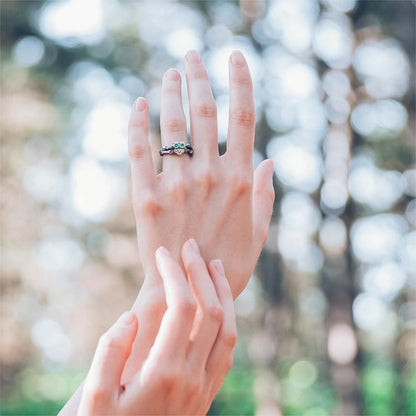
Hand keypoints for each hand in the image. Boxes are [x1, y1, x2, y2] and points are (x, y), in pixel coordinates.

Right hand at [77, 240, 236, 415]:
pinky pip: (228, 349)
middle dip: (202, 273)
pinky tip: (219, 306)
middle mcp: (193, 377)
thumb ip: (110, 353)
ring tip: (213, 267)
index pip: (183, 307)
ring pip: (229, 330)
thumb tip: (131, 316)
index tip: (164, 252)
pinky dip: (228, 319)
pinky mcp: (208, 394)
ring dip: (223, 294)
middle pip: (213, 312)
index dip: (175, 273)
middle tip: (191, 247)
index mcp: (164, 372)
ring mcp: (205, 387)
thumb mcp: (92, 400)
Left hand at [128, 49, 273, 298]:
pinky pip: (139, 151)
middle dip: (199, 76)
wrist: (187, 291)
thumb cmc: (226, 264)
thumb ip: (264, 196)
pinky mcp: (146, 198)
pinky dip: (137, 123)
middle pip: (204, 110)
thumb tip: (269, 161)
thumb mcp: (257, 234)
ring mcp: (176, 185)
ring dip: (171, 92)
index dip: (240, 81)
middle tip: (192, 54)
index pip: (243, 117)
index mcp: (239, 180)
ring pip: (172, 124)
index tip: (234, 57)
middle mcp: (209, 175)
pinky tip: (138, 103)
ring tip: (170, 73)